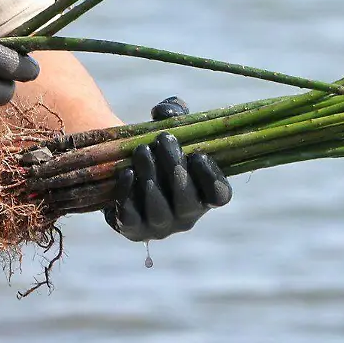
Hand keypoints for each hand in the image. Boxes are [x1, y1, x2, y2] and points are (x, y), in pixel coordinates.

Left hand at [103, 97, 232, 241]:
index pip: (220, 196)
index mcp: (204, 194)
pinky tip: (126, 172)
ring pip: (160, 212)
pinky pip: (132, 219)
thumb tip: (166, 112)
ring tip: (141, 151)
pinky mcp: (133, 230)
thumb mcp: (170, 124)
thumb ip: (174, 112)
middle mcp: (186, 216)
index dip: (212, 178)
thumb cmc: (156, 147)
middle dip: (176, 168)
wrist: (122, 169)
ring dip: (151, 178)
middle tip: (163, 139)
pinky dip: (129, 194)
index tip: (198, 154)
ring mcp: (160, 227)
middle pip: (188, 202)